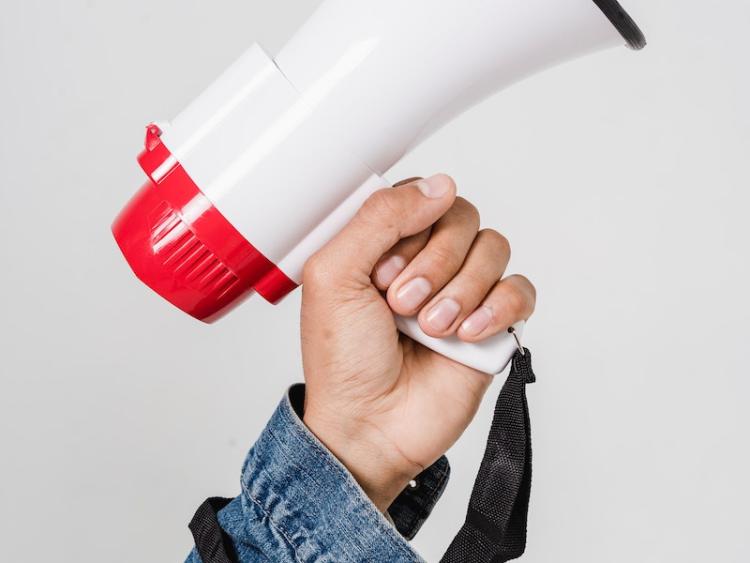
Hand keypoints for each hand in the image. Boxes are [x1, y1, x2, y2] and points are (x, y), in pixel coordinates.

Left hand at [300, 175, 535, 510]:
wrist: (369, 426)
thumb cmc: (343, 360)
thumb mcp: (334, 275)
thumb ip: (379, 217)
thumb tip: (438, 185)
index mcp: (387, 244)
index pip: (423, 196)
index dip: (411, 227)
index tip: (382, 271)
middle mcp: (428, 261)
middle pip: (462, 218)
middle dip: (434, 263)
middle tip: (402, 303)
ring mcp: (463, 291)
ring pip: (494, 248)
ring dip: (462, 289)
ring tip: (431, 327)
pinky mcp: (493, 323)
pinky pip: (521, 289)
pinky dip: (497, 308)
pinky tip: (467, 334)